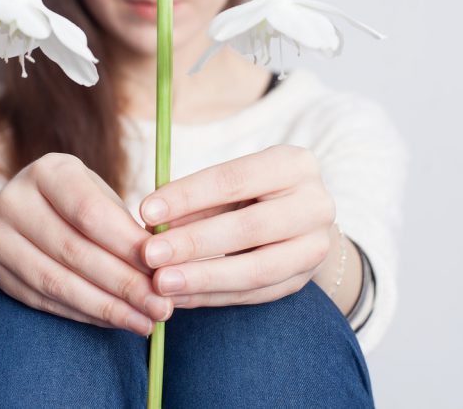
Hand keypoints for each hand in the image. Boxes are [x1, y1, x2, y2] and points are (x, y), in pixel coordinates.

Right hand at [0, 152, 173, 335]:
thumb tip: (161, 268)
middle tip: (160, 306)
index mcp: (48, 171)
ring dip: (106, 307)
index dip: (126, 245)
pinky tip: (114, 321)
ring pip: (57, 281)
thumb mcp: (99, 196)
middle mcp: (14, 199)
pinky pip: (43, 300)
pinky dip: (84, 314)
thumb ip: (124, 227)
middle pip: (74, 251)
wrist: (21, 211)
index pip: (89, 212)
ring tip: (144, 321)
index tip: (161, 269)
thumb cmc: (76, 202)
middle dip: (123, 284)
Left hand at [138, 145, 335, 307]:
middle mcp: (315, 204)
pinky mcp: (305, 279)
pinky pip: (255, 294)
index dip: (188, 196)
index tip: (146, 211)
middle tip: (149, 255)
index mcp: (293, 164)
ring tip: (161, 283)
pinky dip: (214, 296)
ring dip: (203, 278)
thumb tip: (152, 223)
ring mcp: (316, 246)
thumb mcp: (229, 184)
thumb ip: (196, 200)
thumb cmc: (251, 193)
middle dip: (193, 243)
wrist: (301, 219)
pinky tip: (181, 297)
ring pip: (257, 269)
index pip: (234, 180)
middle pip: (248, 227)